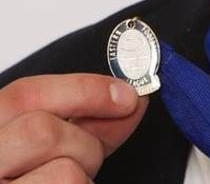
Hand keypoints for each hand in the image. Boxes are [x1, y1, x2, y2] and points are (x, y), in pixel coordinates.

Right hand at [0, 74, 147, 181]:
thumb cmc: (31, 182)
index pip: (26, 94)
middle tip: (90, 161)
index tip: (127, 96)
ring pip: (64, 174)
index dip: (84, 89)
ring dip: (84, 181)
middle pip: (42, 131)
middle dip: (84, 144)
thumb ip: (85, 124)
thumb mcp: (49, 150)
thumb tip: (130, 100)